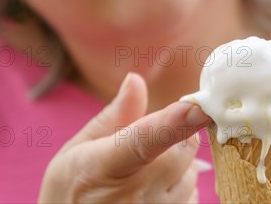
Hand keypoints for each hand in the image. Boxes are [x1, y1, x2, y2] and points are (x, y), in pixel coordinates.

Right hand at [38, 73, 210, 202]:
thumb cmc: (71, 188)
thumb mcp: (78, 149)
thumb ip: (115, 116)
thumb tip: (136, 80)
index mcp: (104, 165)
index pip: (144, 140)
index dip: (174, 123)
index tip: (199, 107)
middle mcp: (133, 194)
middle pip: (182, 150)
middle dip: (176, 138)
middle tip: (151, 145)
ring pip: (191, 173)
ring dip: (179, 166)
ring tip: (145, 175)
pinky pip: (193, 196)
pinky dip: (180, 188)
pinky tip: (154, 193)